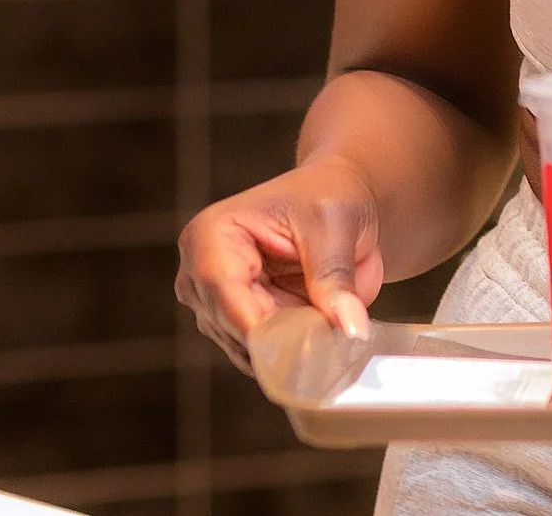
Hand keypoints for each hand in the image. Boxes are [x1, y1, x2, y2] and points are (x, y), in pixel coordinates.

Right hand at [175, 157, 384, 372]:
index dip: (262, 324)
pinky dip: (293, 355)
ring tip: (331, 334)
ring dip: (291, 349)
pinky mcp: (238, 328)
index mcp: (211, 235)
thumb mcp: (336, 224)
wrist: (337, 200)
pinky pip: (263, 357)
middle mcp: (201, 275)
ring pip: (249, 351)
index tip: (305, 346)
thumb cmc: (327, 195)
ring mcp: (217, 306)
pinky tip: (321, 341)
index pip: (224, 292)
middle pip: (234, 329)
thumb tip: (350, 328)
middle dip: (283, 341)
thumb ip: (335, 277)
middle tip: (330, 343)